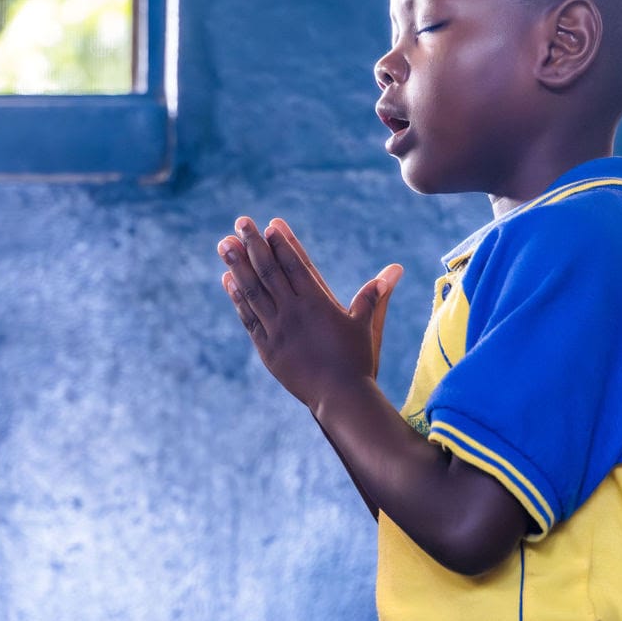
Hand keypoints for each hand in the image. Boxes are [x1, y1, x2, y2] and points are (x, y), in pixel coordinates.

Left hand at [217, 215, 402, 407]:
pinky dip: (237, 298)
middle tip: (240, 221)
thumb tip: (396, 269)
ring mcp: (278, 331)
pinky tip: (227, 280)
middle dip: (253, 245)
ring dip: (237, 265)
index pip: (295, 266)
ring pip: (253, 292)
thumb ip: (375, 295)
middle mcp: (294, 313)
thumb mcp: (367, 326)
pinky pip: (249, 318)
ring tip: (225, 243)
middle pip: (269, 272)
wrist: (340, 399)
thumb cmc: (358, 362)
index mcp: (318, 304)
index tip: (269, 225)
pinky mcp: (268, 349)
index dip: (282, 243)